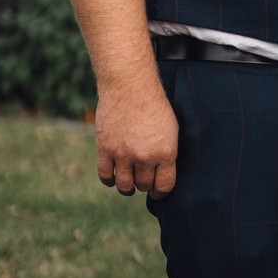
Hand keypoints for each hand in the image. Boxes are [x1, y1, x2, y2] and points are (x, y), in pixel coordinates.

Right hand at [95, 76, 178, 197]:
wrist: (130, 86)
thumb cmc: (154, 104)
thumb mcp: (172, 129)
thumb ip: (167, 152)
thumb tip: (162, 173)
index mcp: (165, 152)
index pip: (164, 186)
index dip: (161, 192)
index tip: (157, 191)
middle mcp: (144, 157)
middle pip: (143, 185)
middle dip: (145, 185)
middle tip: (143, 180)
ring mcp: (123, 154)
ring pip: (124, 186)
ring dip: (127, 187)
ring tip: (129, 183)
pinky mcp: (105, 149)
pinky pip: (105, 176)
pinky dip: (109, 180)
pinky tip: (114, 176)